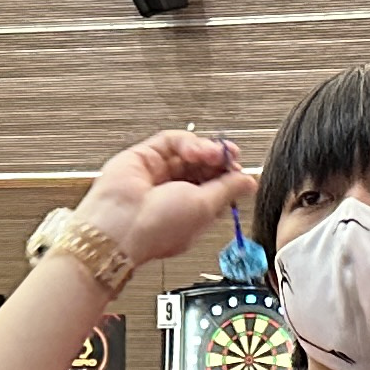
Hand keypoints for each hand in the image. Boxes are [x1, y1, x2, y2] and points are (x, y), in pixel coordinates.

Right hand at [64, 130, 256, 276]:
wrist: (120, 226)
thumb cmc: (158, 228)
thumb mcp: (206, 208)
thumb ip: (228, 189)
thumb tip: (249, 181)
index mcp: (190, 212)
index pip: (215, 187)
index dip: (229, 175)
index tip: (240, 170)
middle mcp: (173, 193)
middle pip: (203, 167)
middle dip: (219, 160)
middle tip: (230, 157)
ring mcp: (158, 175)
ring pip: (188, 152)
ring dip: (205, 150)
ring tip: (212, 153)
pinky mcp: (143, 157)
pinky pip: (170, 141)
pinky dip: (187, 142)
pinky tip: (196, 149)